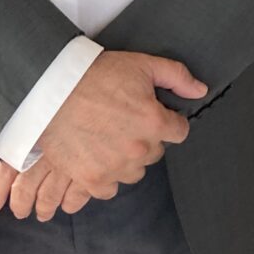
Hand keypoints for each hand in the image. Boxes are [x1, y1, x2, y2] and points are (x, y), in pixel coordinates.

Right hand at [0, 51, 206, 217]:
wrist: (52, 90)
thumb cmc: (97, 75)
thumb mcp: (142, 65)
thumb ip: (177, 77)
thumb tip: (201, 91)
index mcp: (154, 122)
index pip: (179, 132)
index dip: (168, 120)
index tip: (154, 113)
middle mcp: (138, 149)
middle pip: (156, 152)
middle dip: (147, 138)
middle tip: (126, 121)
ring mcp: (114, 167)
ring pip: (134, 172)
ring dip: (128, 158)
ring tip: (111, 137)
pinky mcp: (90, 179)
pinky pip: (110, 189)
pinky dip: (107, 175)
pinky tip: (98, 156)